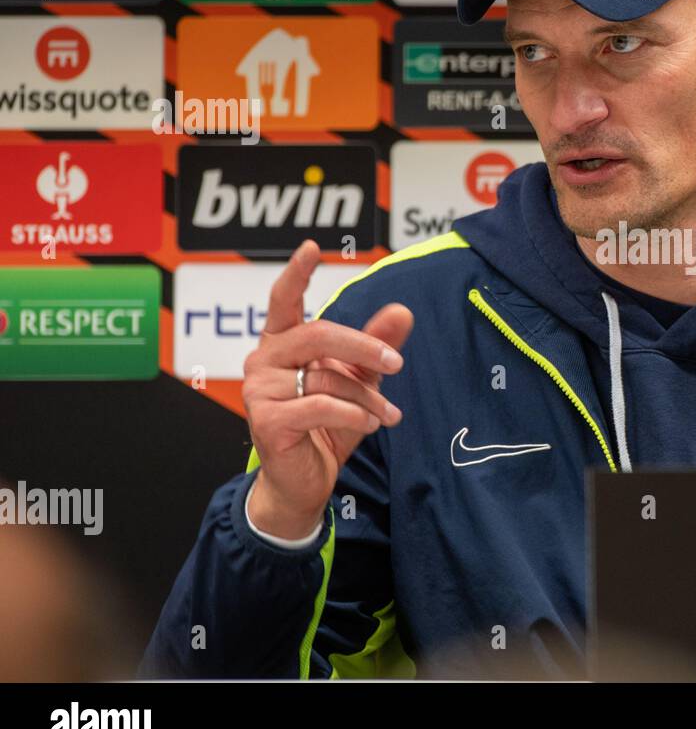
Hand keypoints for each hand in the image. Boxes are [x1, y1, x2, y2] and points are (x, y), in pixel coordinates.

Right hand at [242, 241, 413, 539]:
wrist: (305, 480)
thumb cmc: (327, 424)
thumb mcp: (358, 381)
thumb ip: (375, 346)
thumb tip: (402, 311)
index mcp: (282, 343)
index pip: (284, 300)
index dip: (296, 273)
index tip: (311, 248)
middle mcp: (263, 359)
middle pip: (319, 334)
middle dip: (365, 347)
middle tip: (398, 363)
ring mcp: (259, 390)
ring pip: (327, 376)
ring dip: (367, 397)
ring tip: (387, 415)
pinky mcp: (267, 421)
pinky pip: (322, 406)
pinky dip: (355, 415)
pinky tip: (368, 424)